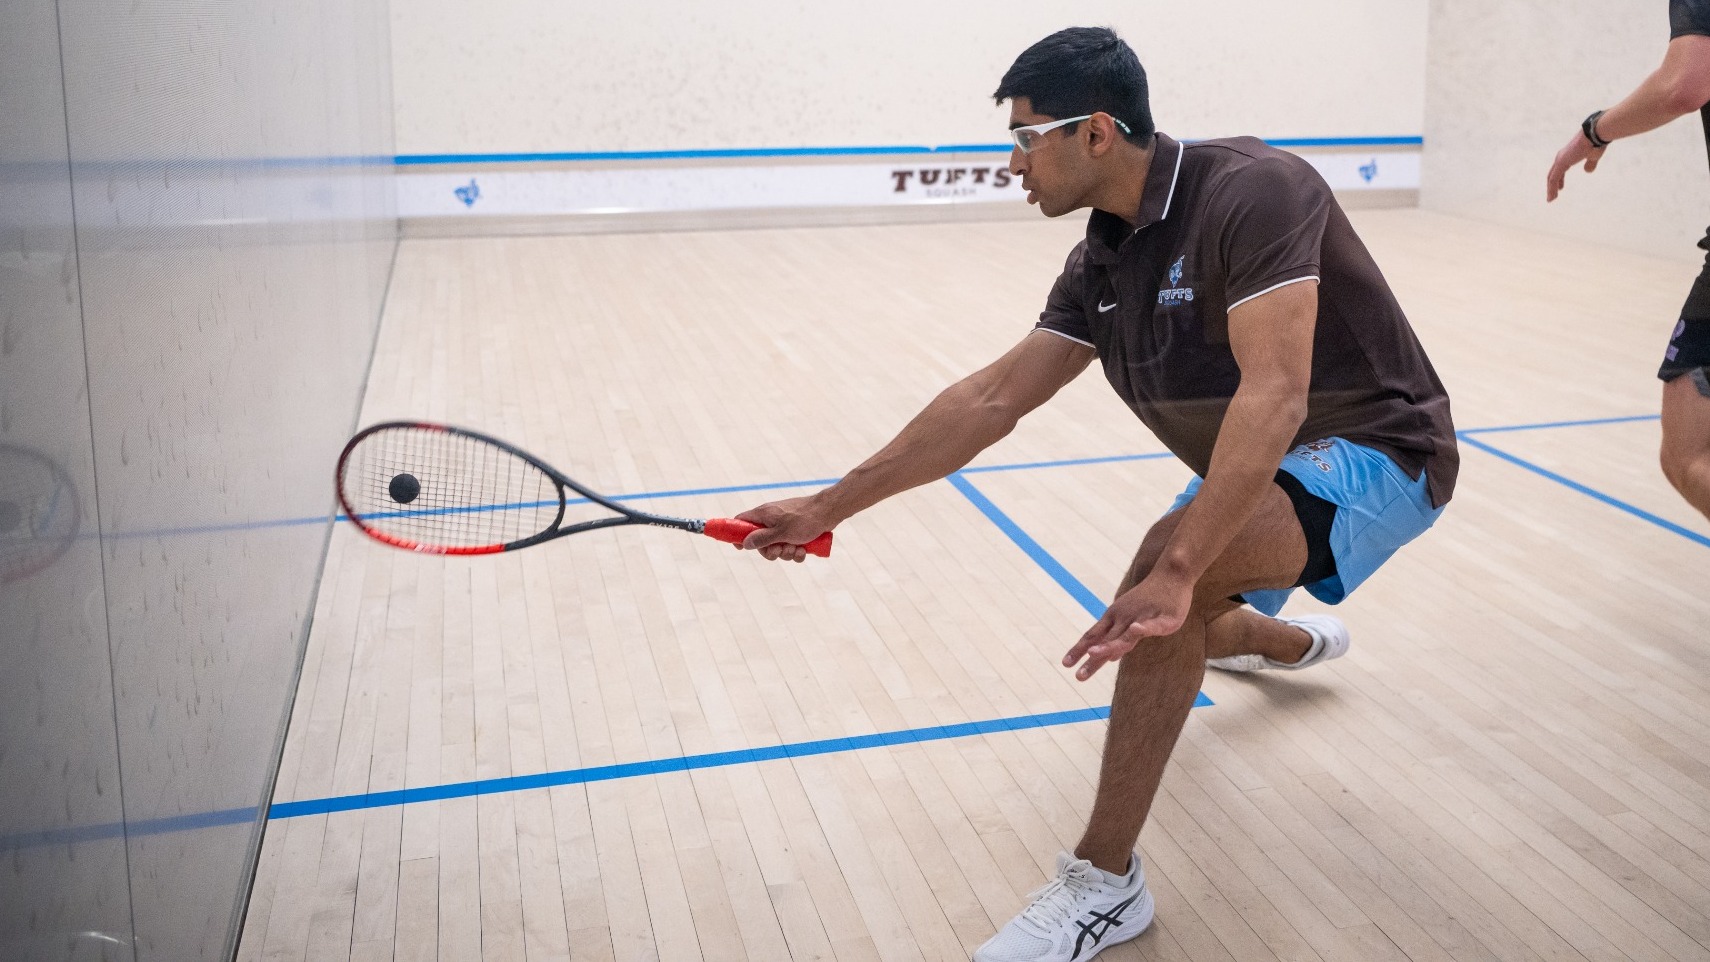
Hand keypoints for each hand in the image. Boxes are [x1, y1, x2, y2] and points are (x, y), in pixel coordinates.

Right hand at [734, 496, 835, 562]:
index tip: (740, 548)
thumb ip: (762, 539)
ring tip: (796, 548)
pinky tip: (804, 550)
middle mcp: (771, 519)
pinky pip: (790, 547)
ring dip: (786, 553)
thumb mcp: (781, 532)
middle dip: (771, 551)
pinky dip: (796, 551)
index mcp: (763, 515)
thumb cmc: (804, 520)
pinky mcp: (796, 532)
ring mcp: (784, 526)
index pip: (742, 521)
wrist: (828, 512)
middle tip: (780, 550)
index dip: (737, 534)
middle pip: (760, 541)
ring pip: (777, 546)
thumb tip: (744, 543)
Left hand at [1062, 571, 1193, 679]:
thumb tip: (1109, 659)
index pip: (1092, 636)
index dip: (1079, 650)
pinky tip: (1135, 629)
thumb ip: (1120, 639)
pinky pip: (1152, 625)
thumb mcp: (1129, 617)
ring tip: (1094, 654)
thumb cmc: (1149, 597)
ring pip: (1125, 635)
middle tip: (1078, 676)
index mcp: (1114, 618)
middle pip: (1106, 641)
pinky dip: (1143, 628)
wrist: (1171, 574)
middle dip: (1092, 658)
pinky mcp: (1164, 618)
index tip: (1065, 664)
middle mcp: (1124, 618)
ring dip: (1110, 645)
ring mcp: (1142, 617)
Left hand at [1547, 129, 1605, 201]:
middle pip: (1553, 174)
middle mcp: (1561, 157)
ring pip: (1552, 178)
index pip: (1560, 170)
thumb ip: (1590, 164)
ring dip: (1551, 190)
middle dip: (1552, 185)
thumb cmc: (1596, 143)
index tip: (1560, 188)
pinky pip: (1553, 179)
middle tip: (1553, 195)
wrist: (1596, 134)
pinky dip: (1551, 188)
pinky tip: (1552, 197)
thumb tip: (1587, 171)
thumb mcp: (1593, 156)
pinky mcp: (1561, 163)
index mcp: (1568, 155)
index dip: (1559, 179)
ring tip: (1551, 200)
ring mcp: (1560, 160)